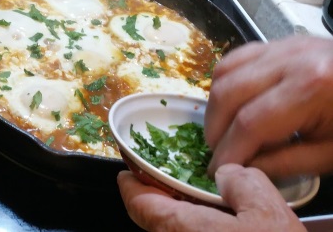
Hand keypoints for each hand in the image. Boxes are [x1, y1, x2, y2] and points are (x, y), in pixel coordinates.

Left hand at [118, 164, 304, 230]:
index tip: (129, 173)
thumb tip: (227, 174)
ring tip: (206, 207)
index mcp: (179, 230)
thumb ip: (241, 183)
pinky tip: (221, 228)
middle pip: (155, 222)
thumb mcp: (269, 212)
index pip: (138, 204)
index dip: (132, 185)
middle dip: (162, 201)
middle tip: (175, 184)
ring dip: (183, 222)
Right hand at [204, 36, 332, 178]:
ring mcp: (285, 46)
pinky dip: (226, 84)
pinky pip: (237, 59)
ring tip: (223, 132)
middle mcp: (292, 59)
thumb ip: (284, 163)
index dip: (228, 153)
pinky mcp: (282, 43)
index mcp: (311, 87)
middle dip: (216, 131)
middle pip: (229, 95)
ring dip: (216, 107)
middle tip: (220, 155)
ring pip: (225, 74)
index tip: (219, 173)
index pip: (249, 124)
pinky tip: (232, 106)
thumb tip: (242, 170)